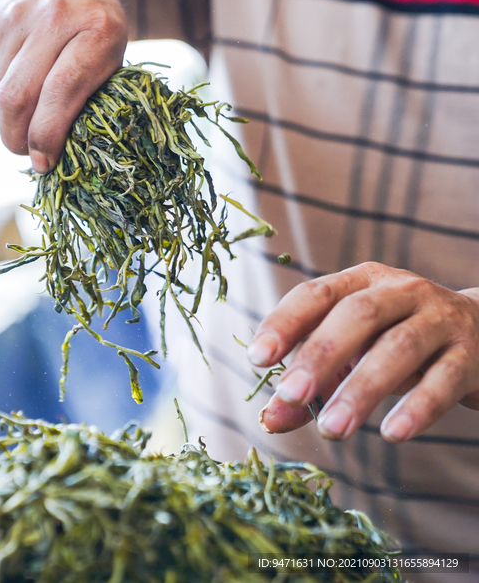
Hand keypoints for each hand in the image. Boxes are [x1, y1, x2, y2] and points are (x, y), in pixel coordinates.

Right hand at [0, 0, 127, 172]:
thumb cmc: (91, 28)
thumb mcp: (108, 56)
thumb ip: (86, 98)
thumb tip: (49, 153)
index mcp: (97, 28)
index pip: (61, 93)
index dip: (47, 136)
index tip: (44, 162)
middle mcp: (53, 16)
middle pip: (18, 98)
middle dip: (17, 138)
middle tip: (24, 151)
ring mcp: (14, 15)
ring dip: (7, 119)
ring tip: (24, 118)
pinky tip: (14, 88)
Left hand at [249, 261, 478, 441]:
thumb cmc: (400, 341)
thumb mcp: (354, 353)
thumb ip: (313, 385)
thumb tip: (270, 419)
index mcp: (362, 281)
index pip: (316, 294)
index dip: (284, 322)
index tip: (257, 357)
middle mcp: (402, 291)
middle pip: (358, 317)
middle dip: (319, 356)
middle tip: (290, 395)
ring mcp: (441, 319)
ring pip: (399, 348)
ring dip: (361, 390)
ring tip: (332, 430)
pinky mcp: (473, 354)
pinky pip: (445, 379)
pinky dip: (418, 407)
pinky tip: (392, 433)